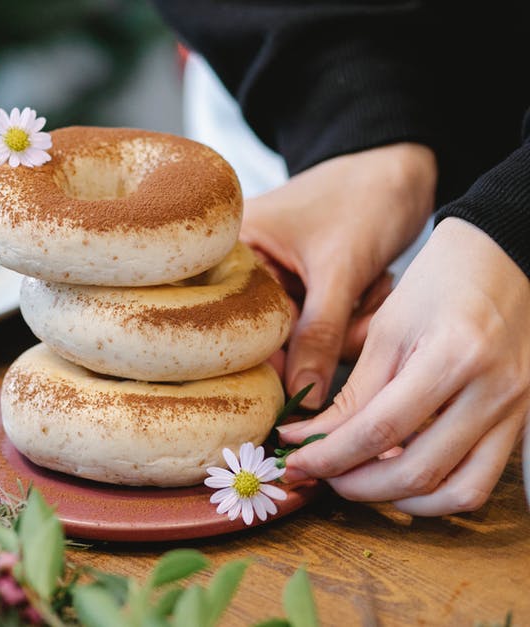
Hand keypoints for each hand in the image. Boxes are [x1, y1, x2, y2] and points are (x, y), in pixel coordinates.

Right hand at [243, 143, 436, 406]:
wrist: (404, 170)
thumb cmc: (364, 198)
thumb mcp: (341, 270)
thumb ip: (319, 336)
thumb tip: (304, 399)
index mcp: (227, 249)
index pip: (226, 322)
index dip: (257, 359)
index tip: (289, 394)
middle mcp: (239, 266)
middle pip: (263, 338)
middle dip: (321, 337)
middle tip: (358, 315)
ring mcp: (271, 281)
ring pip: (298, 341)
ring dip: (344, 330)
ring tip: (372, 289)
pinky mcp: (300, 290)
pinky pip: (318, 332)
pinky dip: (350, 321)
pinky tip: (371, 288)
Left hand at [280, 218, 529, 514]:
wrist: (505, 259)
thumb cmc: (440, 282)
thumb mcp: (387, 328)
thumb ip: (354, 392)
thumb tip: (307, 440)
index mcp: (454, 357)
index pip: (380, 430)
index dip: (329, 456)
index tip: (294, 462)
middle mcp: (494, 391)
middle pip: (418, 471)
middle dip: (356, 485)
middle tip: (318, 476)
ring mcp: (516, 411)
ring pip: (457, 492)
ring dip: (400, 500)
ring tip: (356, 482)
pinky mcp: (523, 422)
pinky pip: (481, 480)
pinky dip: (437, 491)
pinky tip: (400, 475)